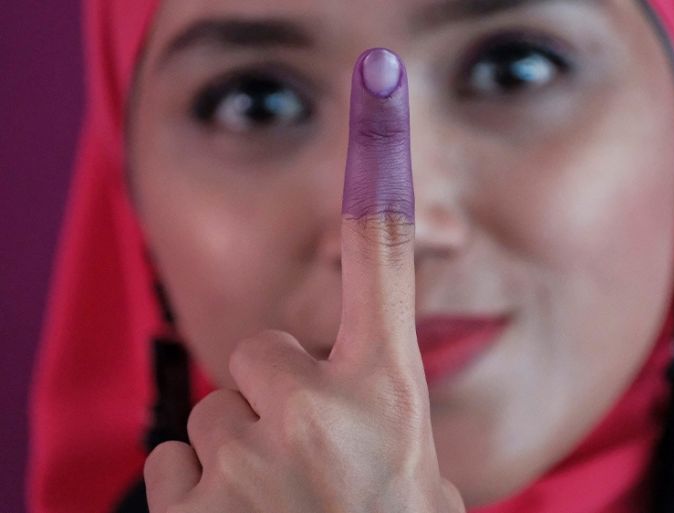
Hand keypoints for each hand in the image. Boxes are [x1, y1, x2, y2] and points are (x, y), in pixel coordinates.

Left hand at [143, 48, 465, 512]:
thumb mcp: (418, 475)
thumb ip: (381, 411)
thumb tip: (344, 373)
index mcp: (388, 400)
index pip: (383, 264)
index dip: (381, 174)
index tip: (380, 90)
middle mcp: (320, 417)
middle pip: (261, 354)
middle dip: (275, 399)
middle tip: (308, 461)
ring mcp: (249, 464)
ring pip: (213, 417)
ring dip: (237, 455)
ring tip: (278, 508)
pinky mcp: (187, 507)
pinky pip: (171, 463)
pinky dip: (195, 492)